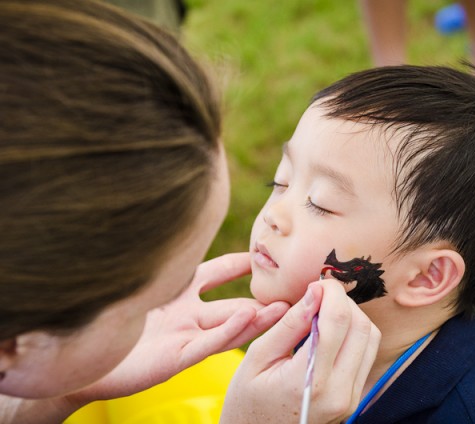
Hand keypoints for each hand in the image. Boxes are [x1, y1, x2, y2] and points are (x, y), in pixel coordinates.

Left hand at [66, 252, 288, 405]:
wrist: (75, 355)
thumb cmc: (102, 312)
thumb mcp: (141, 277)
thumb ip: (161, 257)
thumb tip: (175, 217)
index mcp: (178, 293)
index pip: (218, 272)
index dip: (243, 262)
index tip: (267, 253)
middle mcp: (187, 315)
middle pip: (234, 304)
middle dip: (263, 298)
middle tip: (294, 291)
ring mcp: (183, 336)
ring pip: (230, 326)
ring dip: (259, 318)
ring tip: (287, 308)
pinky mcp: (175, 357)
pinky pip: (208, 342)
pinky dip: (231, 332)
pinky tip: (251, 319)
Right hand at [221, 279, 380, 423]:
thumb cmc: (247, 401)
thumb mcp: (257, 359)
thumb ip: (289, 325)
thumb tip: (314, 291)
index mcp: (309, 380)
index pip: (337, 321)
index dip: (330, 293)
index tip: (316, 283)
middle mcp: (339, 392)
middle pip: (360, 326)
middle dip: (343, 301)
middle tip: (320, 295)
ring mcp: (351, 398)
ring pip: (371, 338)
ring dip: (352, 316)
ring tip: (324, 312)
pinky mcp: (354, 399)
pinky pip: (367, 354)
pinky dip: (354, 334)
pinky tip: (332, 331)